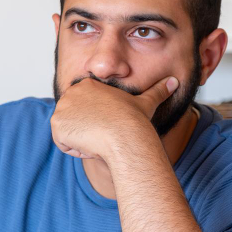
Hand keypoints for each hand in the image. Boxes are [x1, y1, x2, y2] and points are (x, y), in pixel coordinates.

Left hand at [50, 75, 177, 160]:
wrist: (124, 135)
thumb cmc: (135, 121)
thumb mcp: (146, 103)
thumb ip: (158, 91)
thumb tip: (175, 82)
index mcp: (86, 85)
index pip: (83, 111)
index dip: (96, 123)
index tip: (108, 127)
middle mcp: (70, 93)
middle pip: (74, 121)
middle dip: (88, 132)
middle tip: (104, 135)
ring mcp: (61, 107)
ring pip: (68, 133)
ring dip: (82, 141)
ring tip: (98, 139)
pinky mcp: (56, 124)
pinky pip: (63, 143)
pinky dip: (75, 149)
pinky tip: (90, 145)